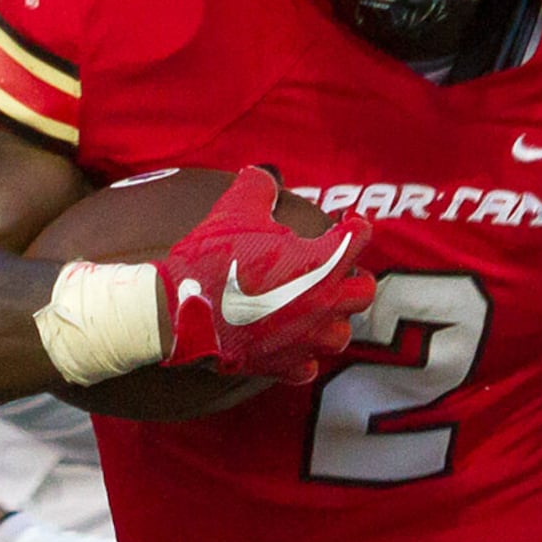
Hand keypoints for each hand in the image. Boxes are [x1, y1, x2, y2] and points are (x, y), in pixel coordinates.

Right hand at [161, 168, 375, 383]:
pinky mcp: (283, 366)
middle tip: (340, 268)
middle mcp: (323, 304)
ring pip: (341, 334)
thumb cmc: (212, 260)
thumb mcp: (234, 209)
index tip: (348, 221)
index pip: (357, 238)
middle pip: (363, 292)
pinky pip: (308, 366)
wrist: (178, 313)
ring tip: (320, 309)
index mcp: (320, 264)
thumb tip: (264, 175)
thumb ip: (258, 186)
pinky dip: (305, 356)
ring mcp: (305, 340)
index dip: (355, 225)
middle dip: (356, 276)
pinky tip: (294, 345)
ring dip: (336, 319)